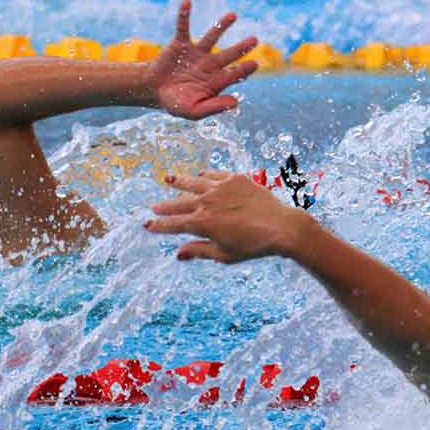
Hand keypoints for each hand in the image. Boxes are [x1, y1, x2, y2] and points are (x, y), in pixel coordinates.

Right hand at [145, 171, 308, 263]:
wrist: (281, 226)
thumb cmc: (254, 246)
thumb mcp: (224, 254)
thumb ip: (199, 251)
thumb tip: (178, 254)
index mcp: (202, 223)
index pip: (174, 224)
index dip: (160, 225)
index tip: (148, 224)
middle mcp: (208, 203)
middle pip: (180, 204)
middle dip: (166, 206)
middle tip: (154, 206)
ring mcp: (221, 188)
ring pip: (194, 183)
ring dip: (180, 182)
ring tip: (168, 180)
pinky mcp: (236, 179)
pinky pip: (215, 175)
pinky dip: (205, 175)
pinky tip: (199, 175)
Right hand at [146, 0, 259, 119]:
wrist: (153, 91)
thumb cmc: (176, 103)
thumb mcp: (194, 111)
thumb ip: (214, 107)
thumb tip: (236, 102)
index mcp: (216, 81)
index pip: (234, 74)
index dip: (244, 69)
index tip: (255, 64)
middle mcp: (209, 64)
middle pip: (229, 55)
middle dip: (241, 48)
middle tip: (255, 40)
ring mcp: (196, 53)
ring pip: (211, 37)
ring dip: (221, 26)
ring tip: (233, 15)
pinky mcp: (180, 44)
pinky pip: (183, 27)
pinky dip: (184, 14)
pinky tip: (187, 1)